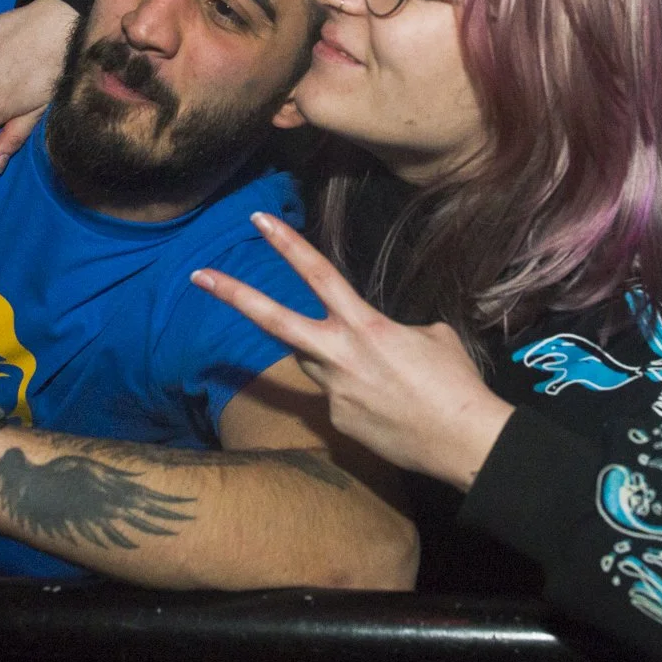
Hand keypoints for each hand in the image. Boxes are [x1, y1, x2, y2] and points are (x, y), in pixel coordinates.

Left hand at [191, 213, 514, 490]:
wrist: (464, 441)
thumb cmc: (455, 384)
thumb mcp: (432, 337)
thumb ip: (395, 329)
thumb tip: (384, 337)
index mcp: (365, 325)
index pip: (318, 274)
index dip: (287, 244)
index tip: (258, 221)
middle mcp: (339, 355)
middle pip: (275, 321)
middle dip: (235, 295)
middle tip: (198, 276)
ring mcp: (332, 391)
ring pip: (313, 362)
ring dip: (333, 359)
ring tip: (386, 380)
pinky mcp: (336, 423)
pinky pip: (337, 400)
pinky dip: (358, 397)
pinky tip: (392, 412)